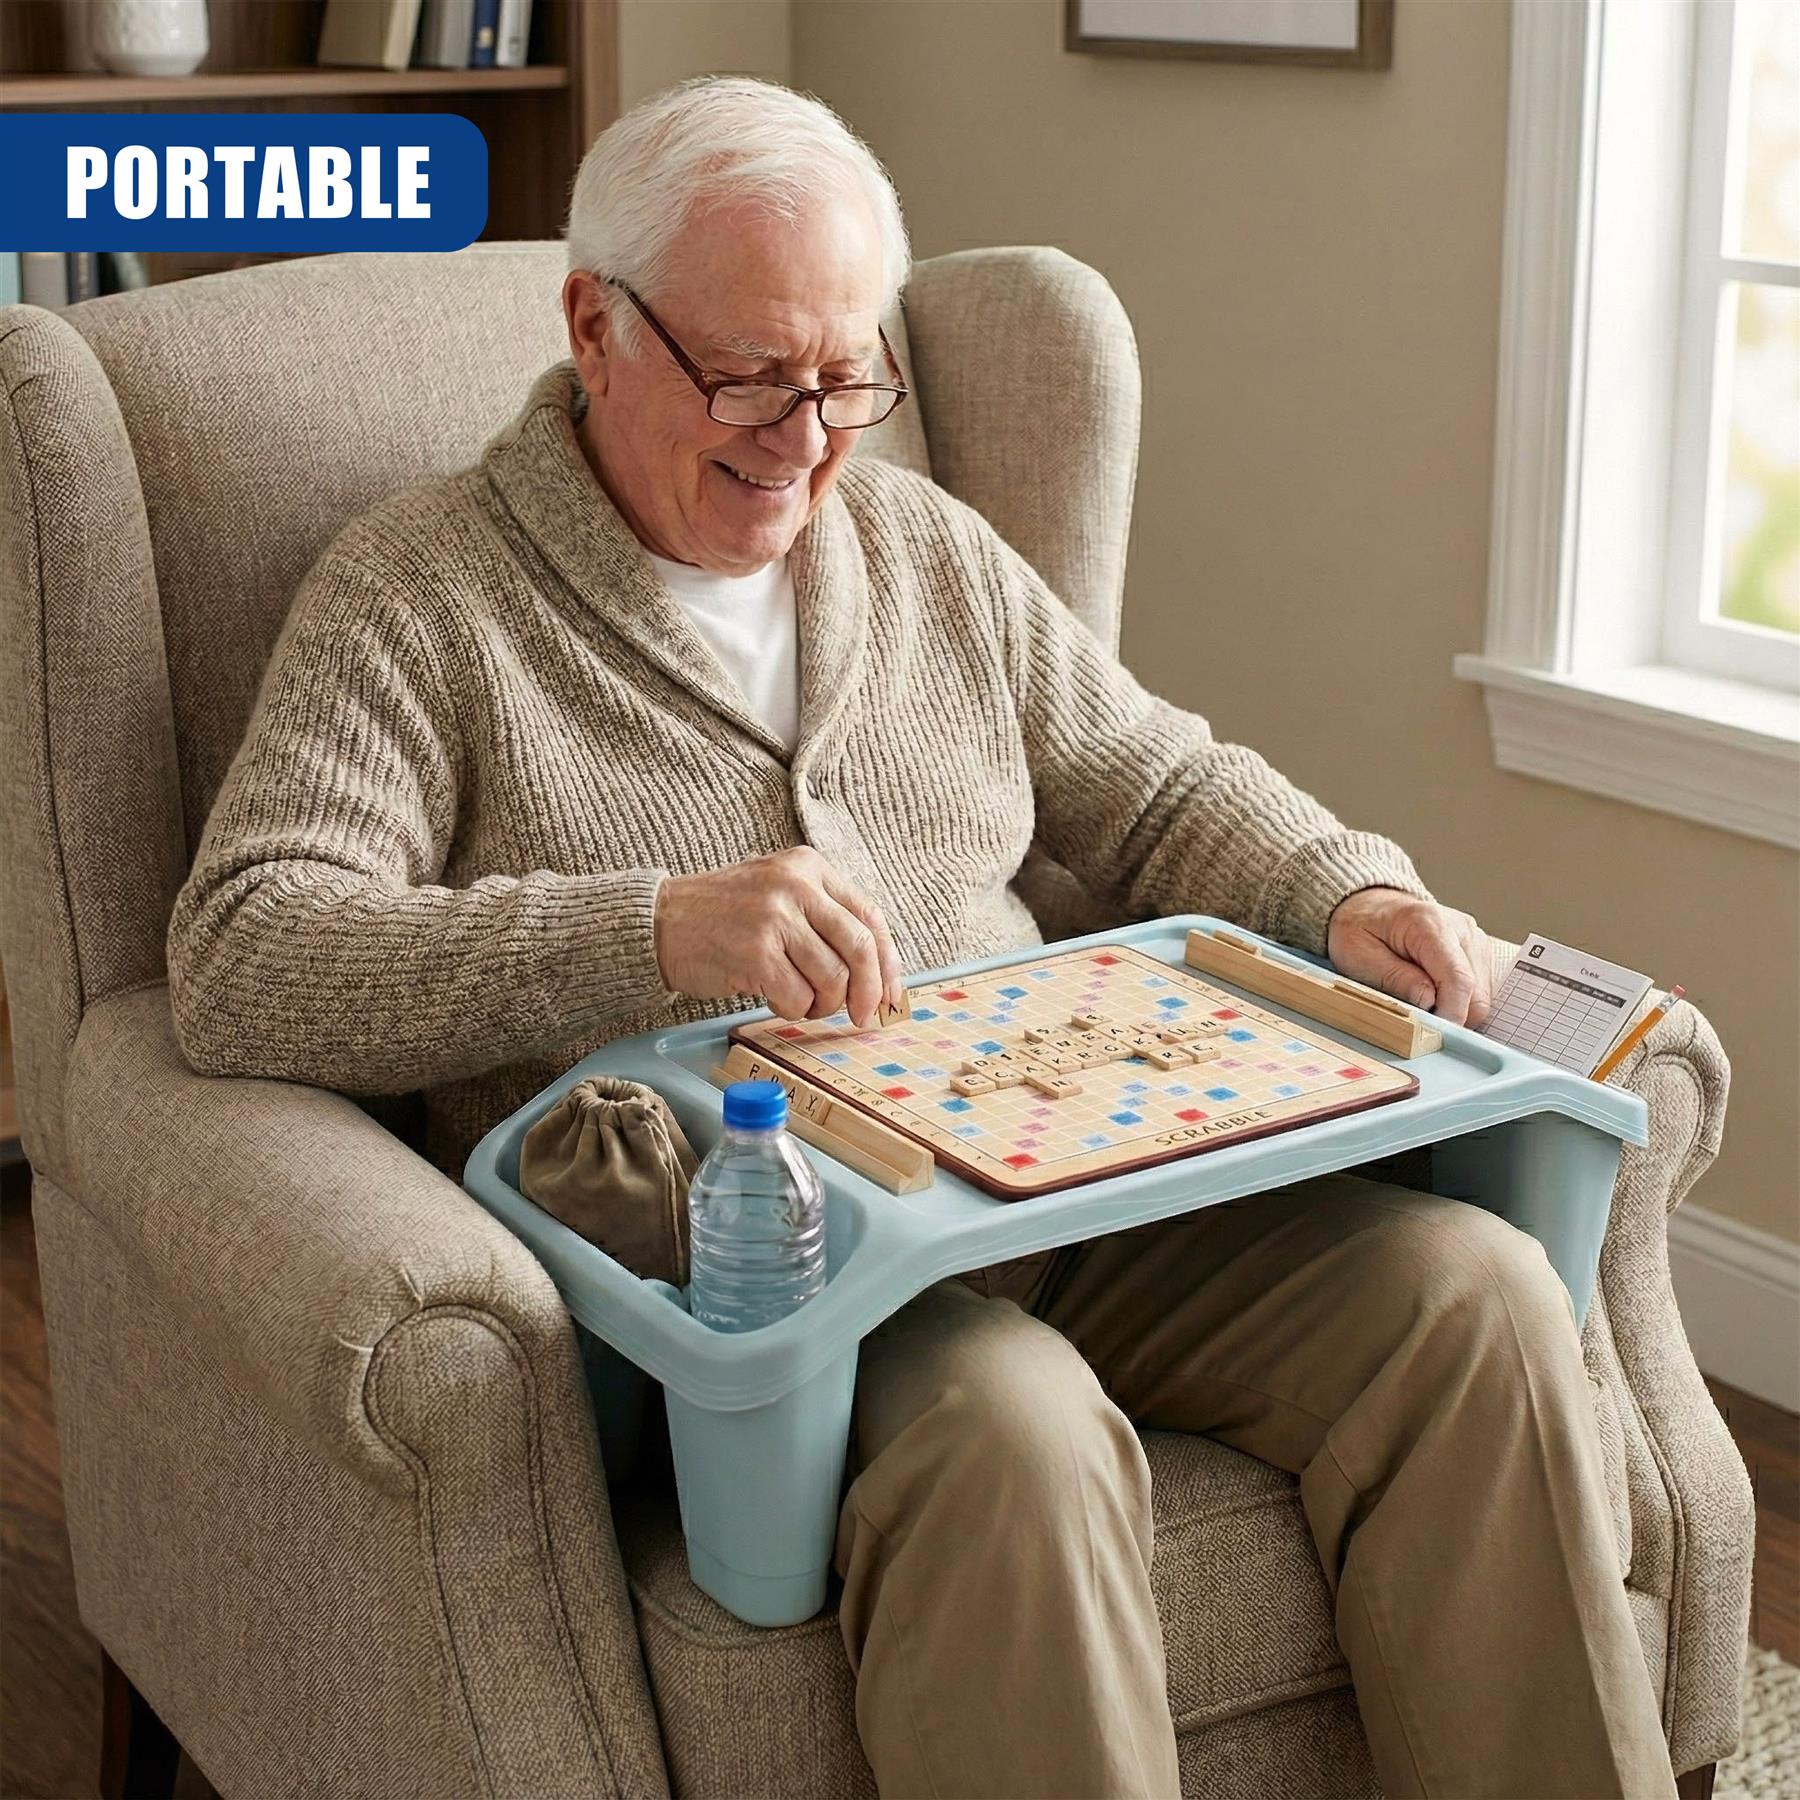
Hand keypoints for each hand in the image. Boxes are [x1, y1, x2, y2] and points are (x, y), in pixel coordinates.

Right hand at [654, 847, 906, 1028]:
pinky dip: (792, 1009)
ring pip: (832, 979)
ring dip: (822, 1004)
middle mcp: (796, 885)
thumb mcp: (778, 893)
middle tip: (861, 1016)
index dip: (888, 963)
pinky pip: (798, 998)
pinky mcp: (755, 953)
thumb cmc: (723, 916)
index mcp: (809, 867)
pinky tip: (772, 997)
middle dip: (868, 992)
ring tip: (801, 1001)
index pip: (869, 917)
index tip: (890, 994)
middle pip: (859, 948)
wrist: (660, 922)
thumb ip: (823, 918)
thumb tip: (876, 971)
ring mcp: (775, 918)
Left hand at [1326, 888, 1492, 1027]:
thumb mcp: (1359, 955)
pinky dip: (1459, 1002)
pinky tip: (1433, 995)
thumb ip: (1395, 978)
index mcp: (1430, 925)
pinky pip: (1479, 991)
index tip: (1434, 1034)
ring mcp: (1474, 941)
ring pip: (1482, 996)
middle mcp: (1462, 929)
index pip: (1459, 979)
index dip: (1451, 1014)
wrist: (1368, 907)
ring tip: (1420, 1001)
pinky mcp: (1478, 953)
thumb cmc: (1360, 929)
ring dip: (1455, 1010)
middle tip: (1418, 1019)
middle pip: (1477, 993)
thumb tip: (1429, 1002)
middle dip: (1451, 1016)